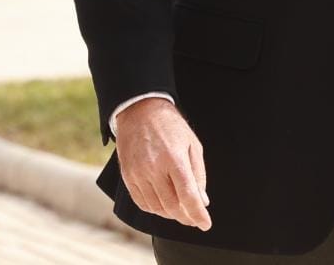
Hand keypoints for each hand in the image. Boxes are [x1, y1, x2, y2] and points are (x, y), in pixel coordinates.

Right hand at [113, 98, 210, 231]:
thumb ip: (198, 175)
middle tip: (193, 219)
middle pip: (172, 206)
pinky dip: (154, 208)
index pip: (188, 196)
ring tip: (179, 209)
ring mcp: (138, 172)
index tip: (205, 224)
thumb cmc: (170, 126)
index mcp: (174, 158)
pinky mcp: (127, 174)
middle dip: (186, 217)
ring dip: (170, 214)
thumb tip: (202, 201)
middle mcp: (154, 167)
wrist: (139, 109)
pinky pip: (141, 202)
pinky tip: (162, 204)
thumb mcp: (192, 144)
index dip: (198, 215)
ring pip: (156, 208)